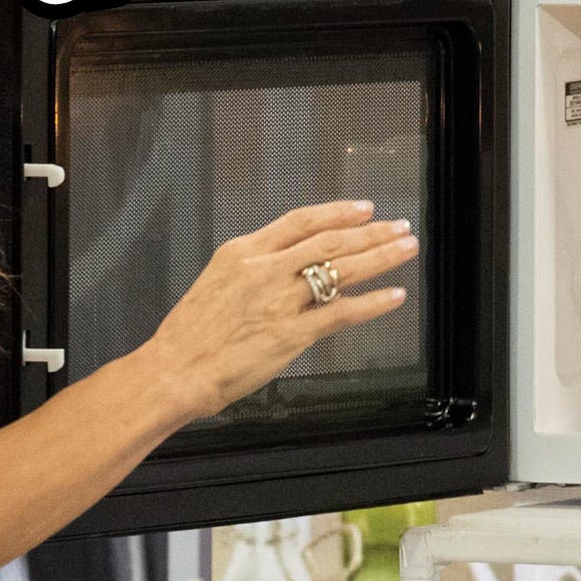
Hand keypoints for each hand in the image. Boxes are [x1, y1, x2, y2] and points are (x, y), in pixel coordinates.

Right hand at [138, 200, 420, 420]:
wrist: (173, 371)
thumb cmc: (191, 334)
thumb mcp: (218, 282)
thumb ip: (255, 269)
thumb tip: (292, 264)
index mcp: (243, 252)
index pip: (301, 221)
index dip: (337, 212)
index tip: (364, 209)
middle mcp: (265, 269)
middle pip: (330, 240)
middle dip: (371, 231)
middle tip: (400, 226)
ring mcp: (280, 301)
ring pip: (342, 269)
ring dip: (380, 256)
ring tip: (406, 248)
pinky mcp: (291, 334)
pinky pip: (342, 312)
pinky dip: (373, 303)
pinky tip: (394, 295)